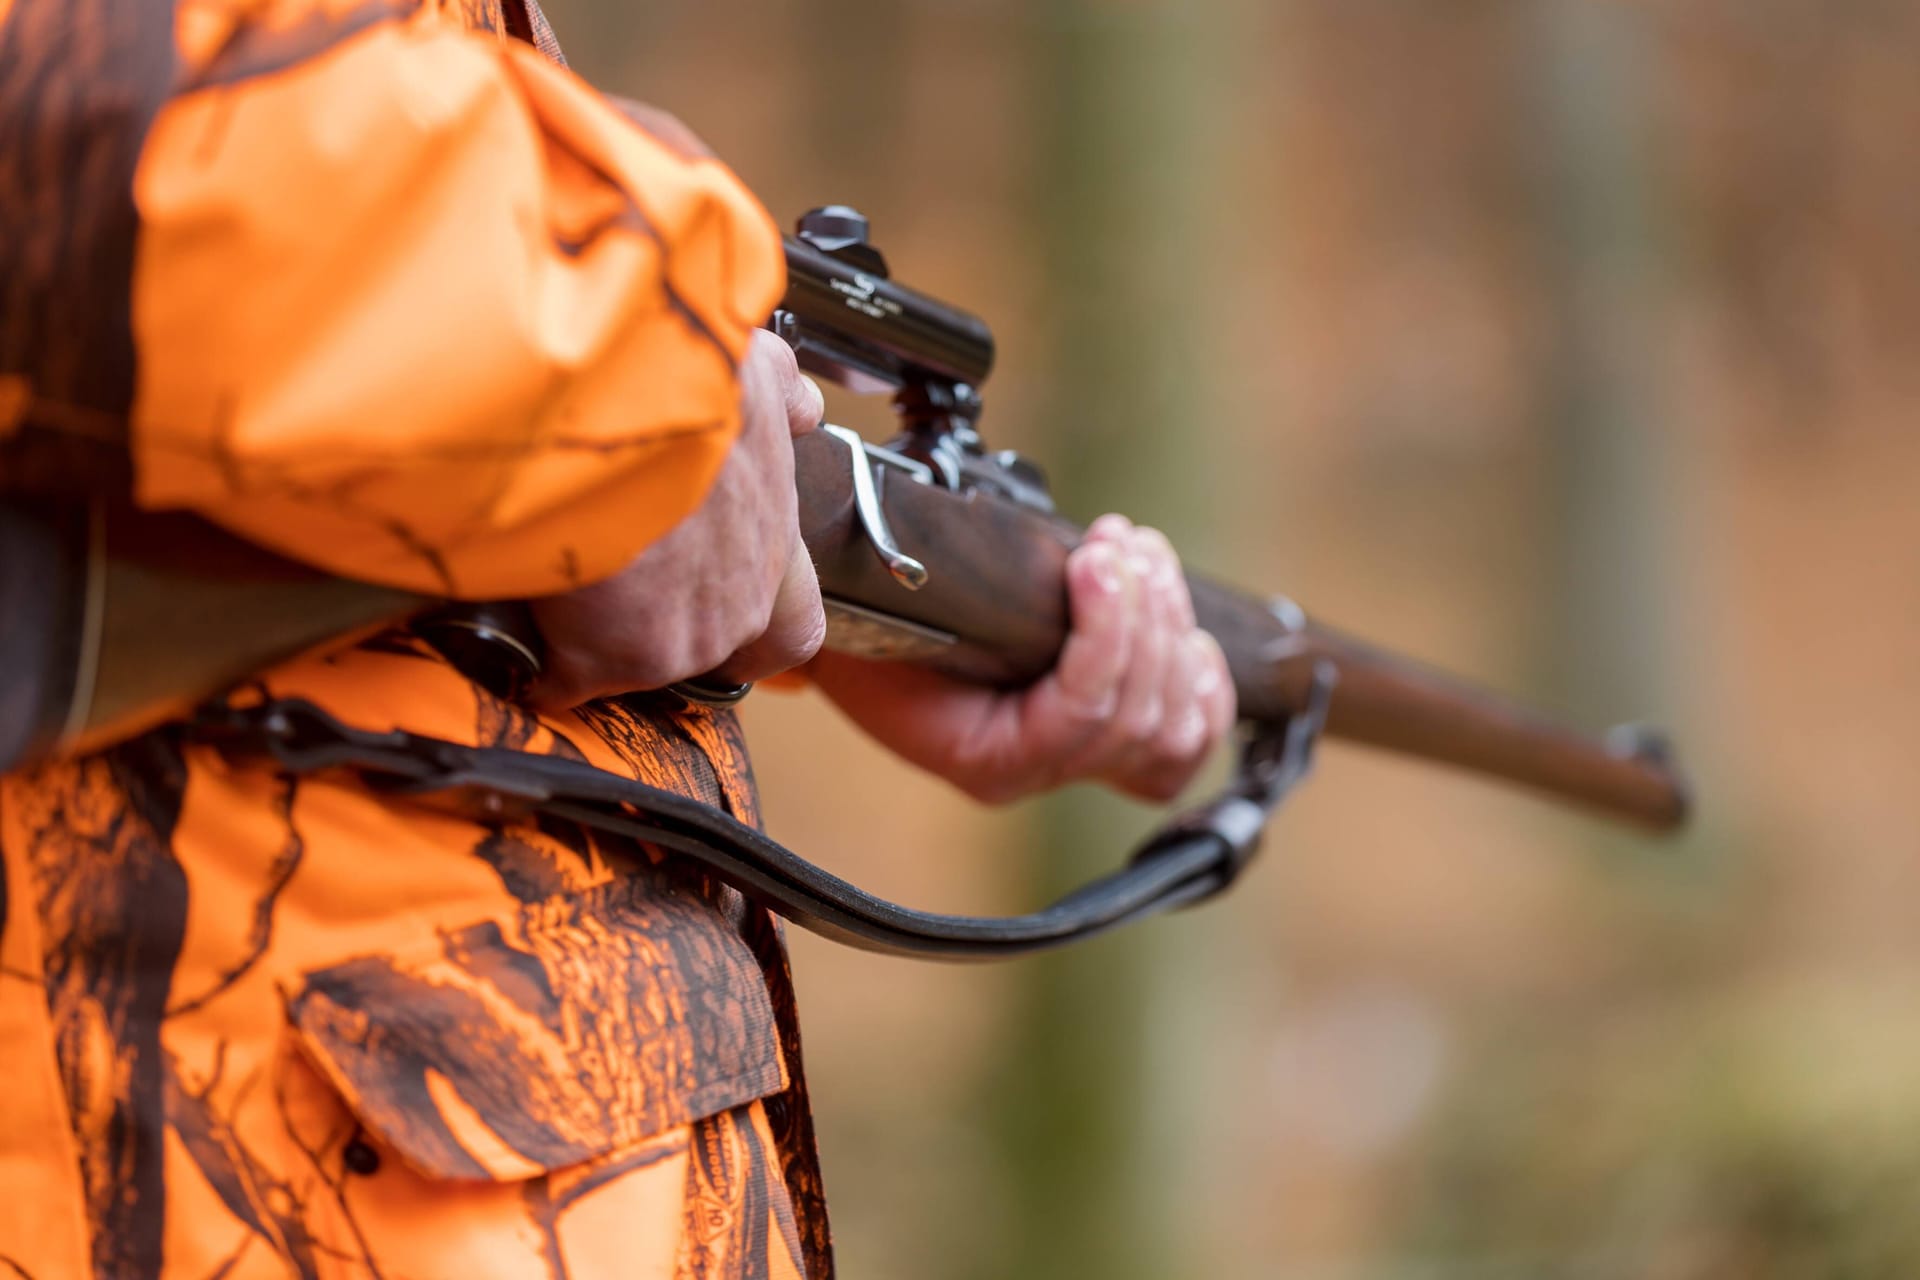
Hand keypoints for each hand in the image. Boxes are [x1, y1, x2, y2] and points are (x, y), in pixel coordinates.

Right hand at [526, 331, 825, 710]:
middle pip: (698, 647)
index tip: (722, 617)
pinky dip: (535, 662)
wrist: (619, 409)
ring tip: (549, 588)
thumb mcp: (754, 373)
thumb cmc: (684, 385)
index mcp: (775, 542)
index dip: (761, 631)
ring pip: (629, 662)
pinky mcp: (611, 659)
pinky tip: (511, 633)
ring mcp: (680, 642)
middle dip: (651, 620)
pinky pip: (562, 678)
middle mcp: (740, 604)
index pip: (795, 628)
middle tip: (605, 582)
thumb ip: (782, 395)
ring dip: (590, 636)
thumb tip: (801, 406)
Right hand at [806, 515, 1236, 803]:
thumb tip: (958, 547)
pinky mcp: (1105, 732)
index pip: (1080, 712)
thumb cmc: (865, 617)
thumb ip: (931, 598)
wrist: (853, 634)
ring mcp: (1076, 759)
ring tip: (1143, 557)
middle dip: (1144, 615)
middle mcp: (1036, 771)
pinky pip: (1182, 746)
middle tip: (1121, 540)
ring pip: (1170, 727)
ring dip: (1170, 628)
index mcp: (984, 755)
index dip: (1107, 632)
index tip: (1096, 555)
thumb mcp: (882, 610)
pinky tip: (1189, 631)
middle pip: (1136, 718)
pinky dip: (1203, 690)